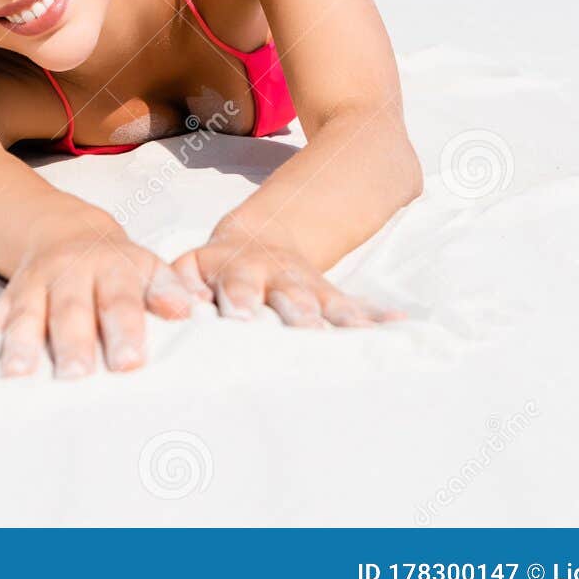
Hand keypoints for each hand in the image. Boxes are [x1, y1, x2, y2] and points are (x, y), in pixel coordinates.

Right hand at [0, 225, 199, 378]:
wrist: (65, 232)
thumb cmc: (118, 266)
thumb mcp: (147, 267)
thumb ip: (167, 289)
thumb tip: (189, 309)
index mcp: (112, 267)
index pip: (120, 299)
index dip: (125, 328)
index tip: (130, 362)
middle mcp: (71, 273)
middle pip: (72, 310)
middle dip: (73, 343)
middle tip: (76, 375)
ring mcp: (36, 284)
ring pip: (28, 313)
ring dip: (22, 343)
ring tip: (19, 374)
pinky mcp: (9, 295)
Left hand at [171, 229, 403, 328]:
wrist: (258, 243)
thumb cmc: (214, 271)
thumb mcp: (190, 269)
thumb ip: (182, 288)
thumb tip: (177, 311)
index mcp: (234, 270)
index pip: (235, 283)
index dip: (239, 297)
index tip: (241, 315)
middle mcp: (274, 277)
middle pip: (288, 294)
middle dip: (298, 312)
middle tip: (307, 329)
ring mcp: (306, 286)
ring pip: (326, 303)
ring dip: (342, 320)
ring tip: (362, 336)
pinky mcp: (330, 297)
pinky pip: (356, 307)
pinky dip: (377, 318)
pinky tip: (400, 326)